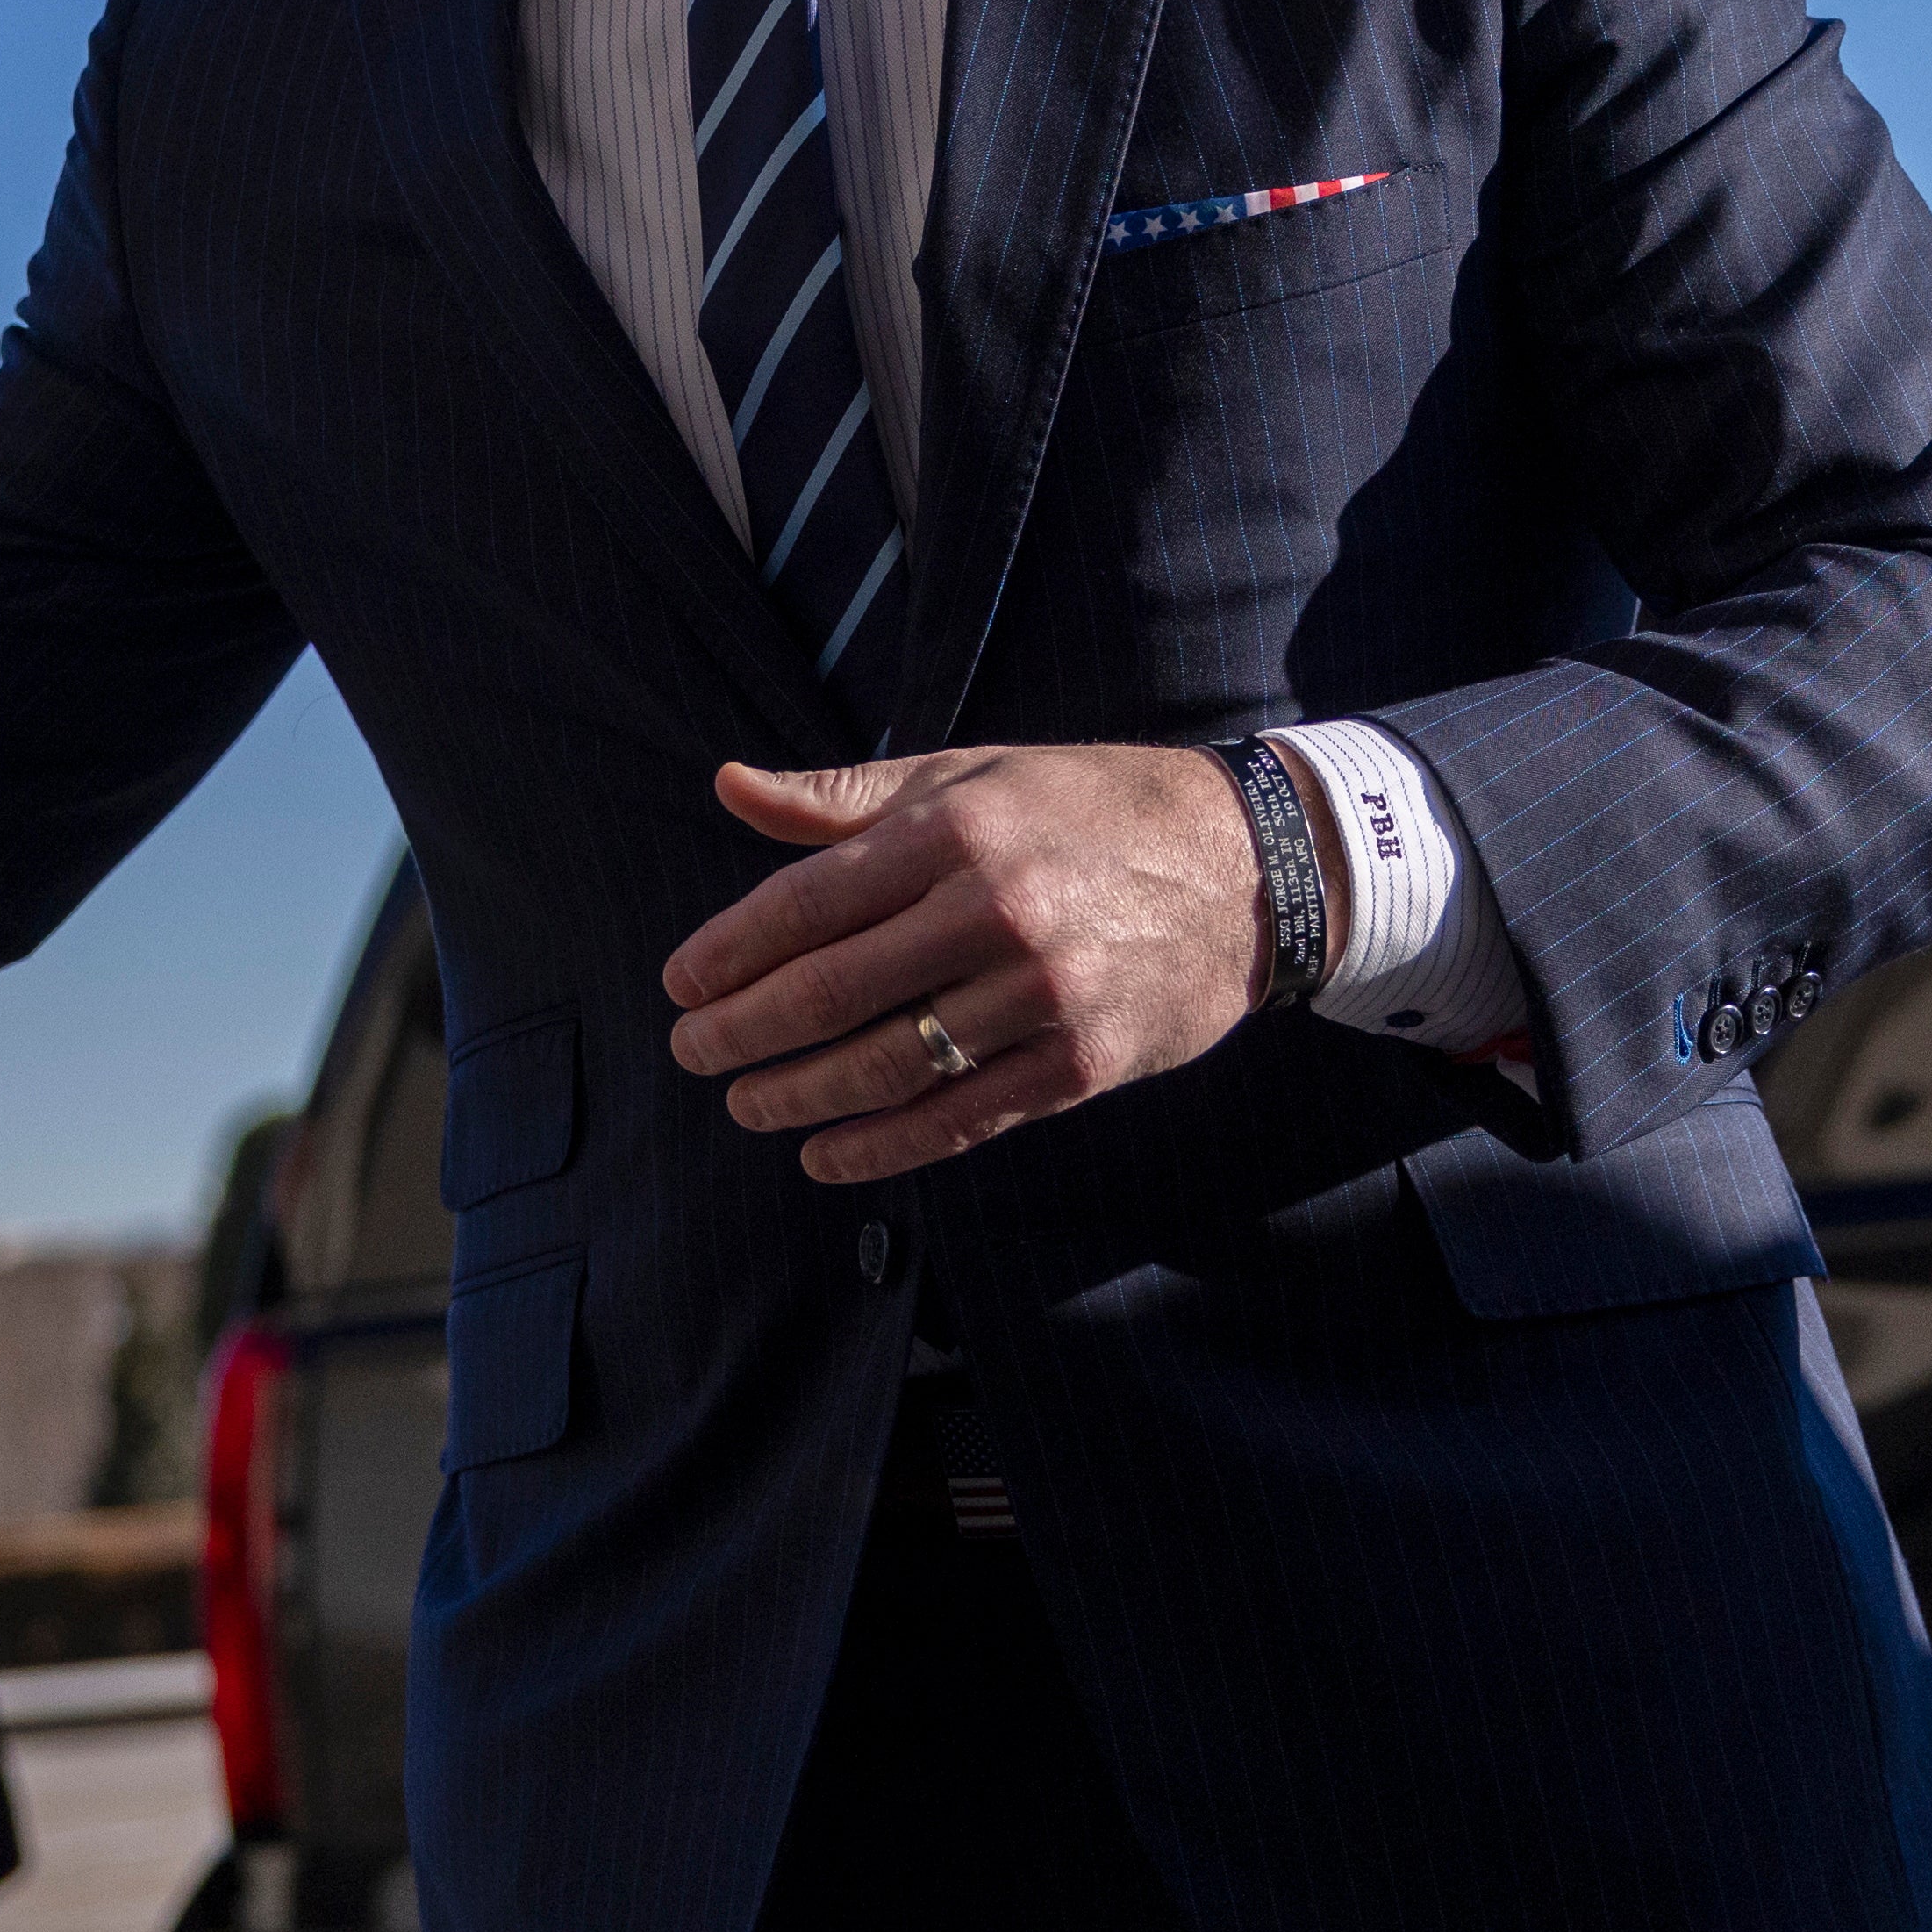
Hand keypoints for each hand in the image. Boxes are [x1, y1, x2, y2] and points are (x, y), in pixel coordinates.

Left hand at [660, 745, 1286, 1183]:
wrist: (1250, 866)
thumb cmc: (1084, 809)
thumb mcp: (967, 775)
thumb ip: (843, 797)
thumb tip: (727, 786)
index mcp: (955, 834)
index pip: (807, 904)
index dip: (729, 954)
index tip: (681, 985)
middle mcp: (995, 914)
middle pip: (833, 992)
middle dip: (743, 1032)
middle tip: (691, 1051)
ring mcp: (1041, 997)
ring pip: (889, 1066)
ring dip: (799, 1096)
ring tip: (746, 1103)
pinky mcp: (1080, 1064)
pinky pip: (959, 1119)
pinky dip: (881, 1147)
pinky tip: (825, 1156)